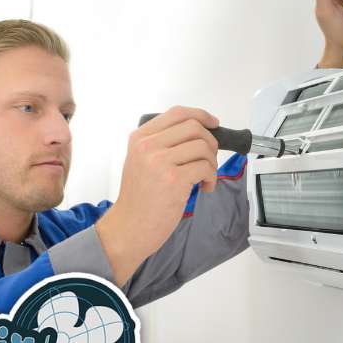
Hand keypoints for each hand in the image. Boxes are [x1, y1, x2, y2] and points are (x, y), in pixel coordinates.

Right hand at [95, 106, 218, 283]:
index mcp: (140, 138)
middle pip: (194, 127)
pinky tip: (204, 187)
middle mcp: (148, 146)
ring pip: (203, 147)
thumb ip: (161, 143)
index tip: (213, 124)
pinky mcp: (174, 180)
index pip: (177, 113)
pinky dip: (211, 177)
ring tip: (205, 177)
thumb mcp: (140, 161)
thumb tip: (197, 133)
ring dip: (212, 162)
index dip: (201, 115)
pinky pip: (206, 167)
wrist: (129, 228)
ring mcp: (160, 162)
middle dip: (210, 142)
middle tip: (209, 158)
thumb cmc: (138, 199)